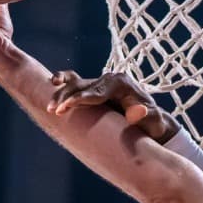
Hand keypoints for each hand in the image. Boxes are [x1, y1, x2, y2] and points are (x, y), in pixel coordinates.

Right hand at [47, 70, 179, 142]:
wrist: (152, 122)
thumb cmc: (152, 123)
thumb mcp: (153, 121)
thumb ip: (146, 116)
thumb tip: (138, 111)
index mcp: (121, 83)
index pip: (95, 91)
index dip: (79, 100)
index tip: (65, 108)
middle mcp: (109, 79)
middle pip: (82, 86)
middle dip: (65, 97)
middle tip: (53, 110)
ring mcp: (101, 83)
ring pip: (75, 83)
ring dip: (60, 93)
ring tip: (49, 107)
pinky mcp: (95, 88)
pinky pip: (76, 81)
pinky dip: (63, 82)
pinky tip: (51, 83)